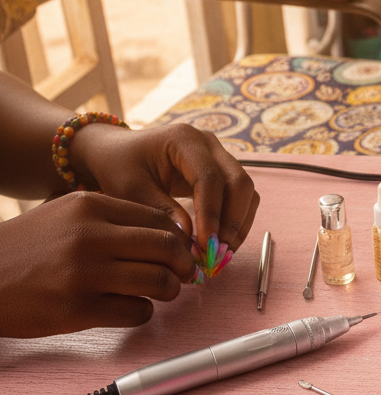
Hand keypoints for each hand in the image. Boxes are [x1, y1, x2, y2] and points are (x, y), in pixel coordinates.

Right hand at [0, 193, 198, 337]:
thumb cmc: (28, 248)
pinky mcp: (79, 309)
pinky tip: (128, 307)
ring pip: (160, 281)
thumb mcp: (66, 215)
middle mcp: (89, 235)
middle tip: (183, 275)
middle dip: (183, 265)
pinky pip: (139, 312)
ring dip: (168, 290)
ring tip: (158, 292)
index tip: (180, 252)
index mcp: (89, 206)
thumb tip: (172, 231)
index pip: (160, 220)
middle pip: (168, 249)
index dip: (179, 239)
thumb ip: (113, 218)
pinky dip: (142, 312)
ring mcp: (85, 273)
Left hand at [70, 123, 258, 255]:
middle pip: (239, 182)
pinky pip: (242, 199)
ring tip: (221, 253)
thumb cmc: (120, 166)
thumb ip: (161, 211)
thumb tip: (190, 239)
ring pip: (247, 192)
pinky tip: (221, 243)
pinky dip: (237, 223)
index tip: (205, 245)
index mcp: (184, 140)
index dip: (211, 214)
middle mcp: (209, 144)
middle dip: (233, 222)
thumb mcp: (130, 190)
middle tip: (218, 254)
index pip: (210, 178)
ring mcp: (220, 157)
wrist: (119, 153)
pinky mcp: (224, 173)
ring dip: (239, 225)